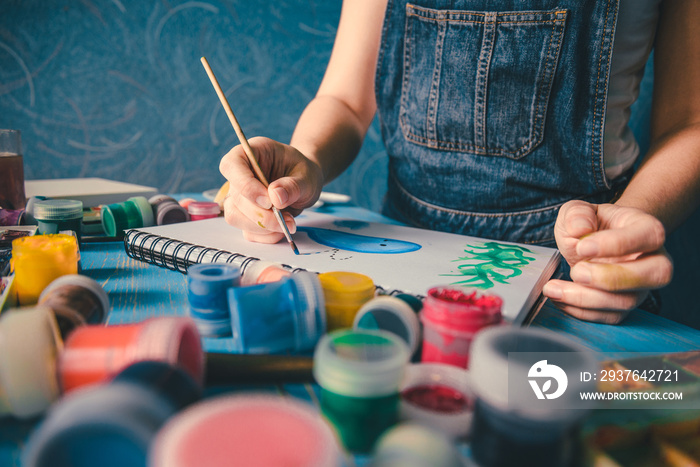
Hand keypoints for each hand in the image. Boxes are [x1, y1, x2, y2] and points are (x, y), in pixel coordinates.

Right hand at [219, 136, 323, 242]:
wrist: (305, 184)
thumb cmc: (303, 173)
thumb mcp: (306, 175)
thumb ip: (293, 185)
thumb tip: (276, 198)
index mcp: (250, 153)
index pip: (231, 165)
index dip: (246, 186)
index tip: (268, 201)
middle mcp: (239, 175)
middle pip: (234, 198)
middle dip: (260, 214)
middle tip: (287, 220)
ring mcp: (239, 197)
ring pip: (235, 217)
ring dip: (263, 227)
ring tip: (289, 223)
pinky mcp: (245, 216)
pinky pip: (247, 232)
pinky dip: (266, 236)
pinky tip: (282, 229)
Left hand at [543, 200, 672, 323]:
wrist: (591, 241)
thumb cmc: (589, 224)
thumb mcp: (577, 211)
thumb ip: (577, 214)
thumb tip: (580, 229)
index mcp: (647, 228)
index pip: (649, 236)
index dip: (616, 244)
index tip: (582, 247)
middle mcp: (654, 260)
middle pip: (655, 275)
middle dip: (610, 278)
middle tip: (576, 271)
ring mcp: (642, 286)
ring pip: (627, 301)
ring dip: (586, 299)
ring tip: (553, 288)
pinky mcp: (625, 304)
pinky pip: (611, 316)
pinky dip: (582, 312)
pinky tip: (559, 299)